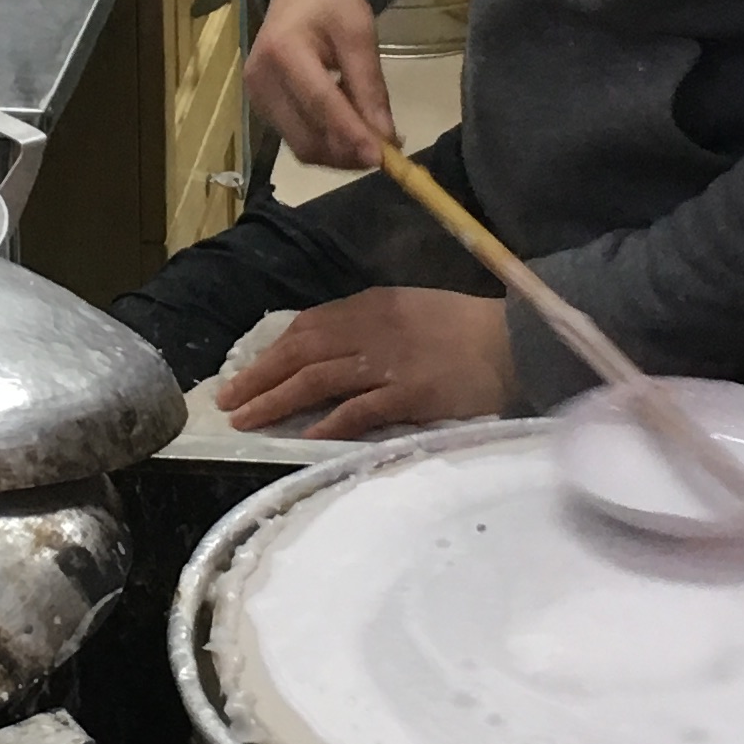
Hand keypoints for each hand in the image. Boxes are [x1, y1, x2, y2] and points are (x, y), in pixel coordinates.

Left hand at [216, 287, 517, 440]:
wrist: (516, 341)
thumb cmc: (465, 329)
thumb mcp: (409, 311)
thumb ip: (369, 328)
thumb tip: (326, 354)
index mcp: (369, 306)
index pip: (306, 327)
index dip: (272, 352)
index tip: (247, 372)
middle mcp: (370, 329)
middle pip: (300, 352)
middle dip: (259, 377)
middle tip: (227, 401)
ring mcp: (388, 361)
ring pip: (317, 379)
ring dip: (276, 400)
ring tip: (246, 420)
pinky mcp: (409, 392)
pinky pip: (359, 409)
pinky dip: (329, 423)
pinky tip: (304, 437)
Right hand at [246, 0, 391, 171]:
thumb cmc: (332, 0)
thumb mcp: (360, 34)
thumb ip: (370, 88)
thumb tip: (386, 139)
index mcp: (283, 51)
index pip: (321, 105)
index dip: (352, 136)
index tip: (383, 158)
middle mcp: (260, 79)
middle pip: (306, 138)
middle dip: (347, 153)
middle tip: (386, 152)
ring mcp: (255, 95)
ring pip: (301, 146)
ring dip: (339, 152)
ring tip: (370, 138)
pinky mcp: (259, 105)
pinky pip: (295, 138)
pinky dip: (326, 141)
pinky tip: (347, 127)